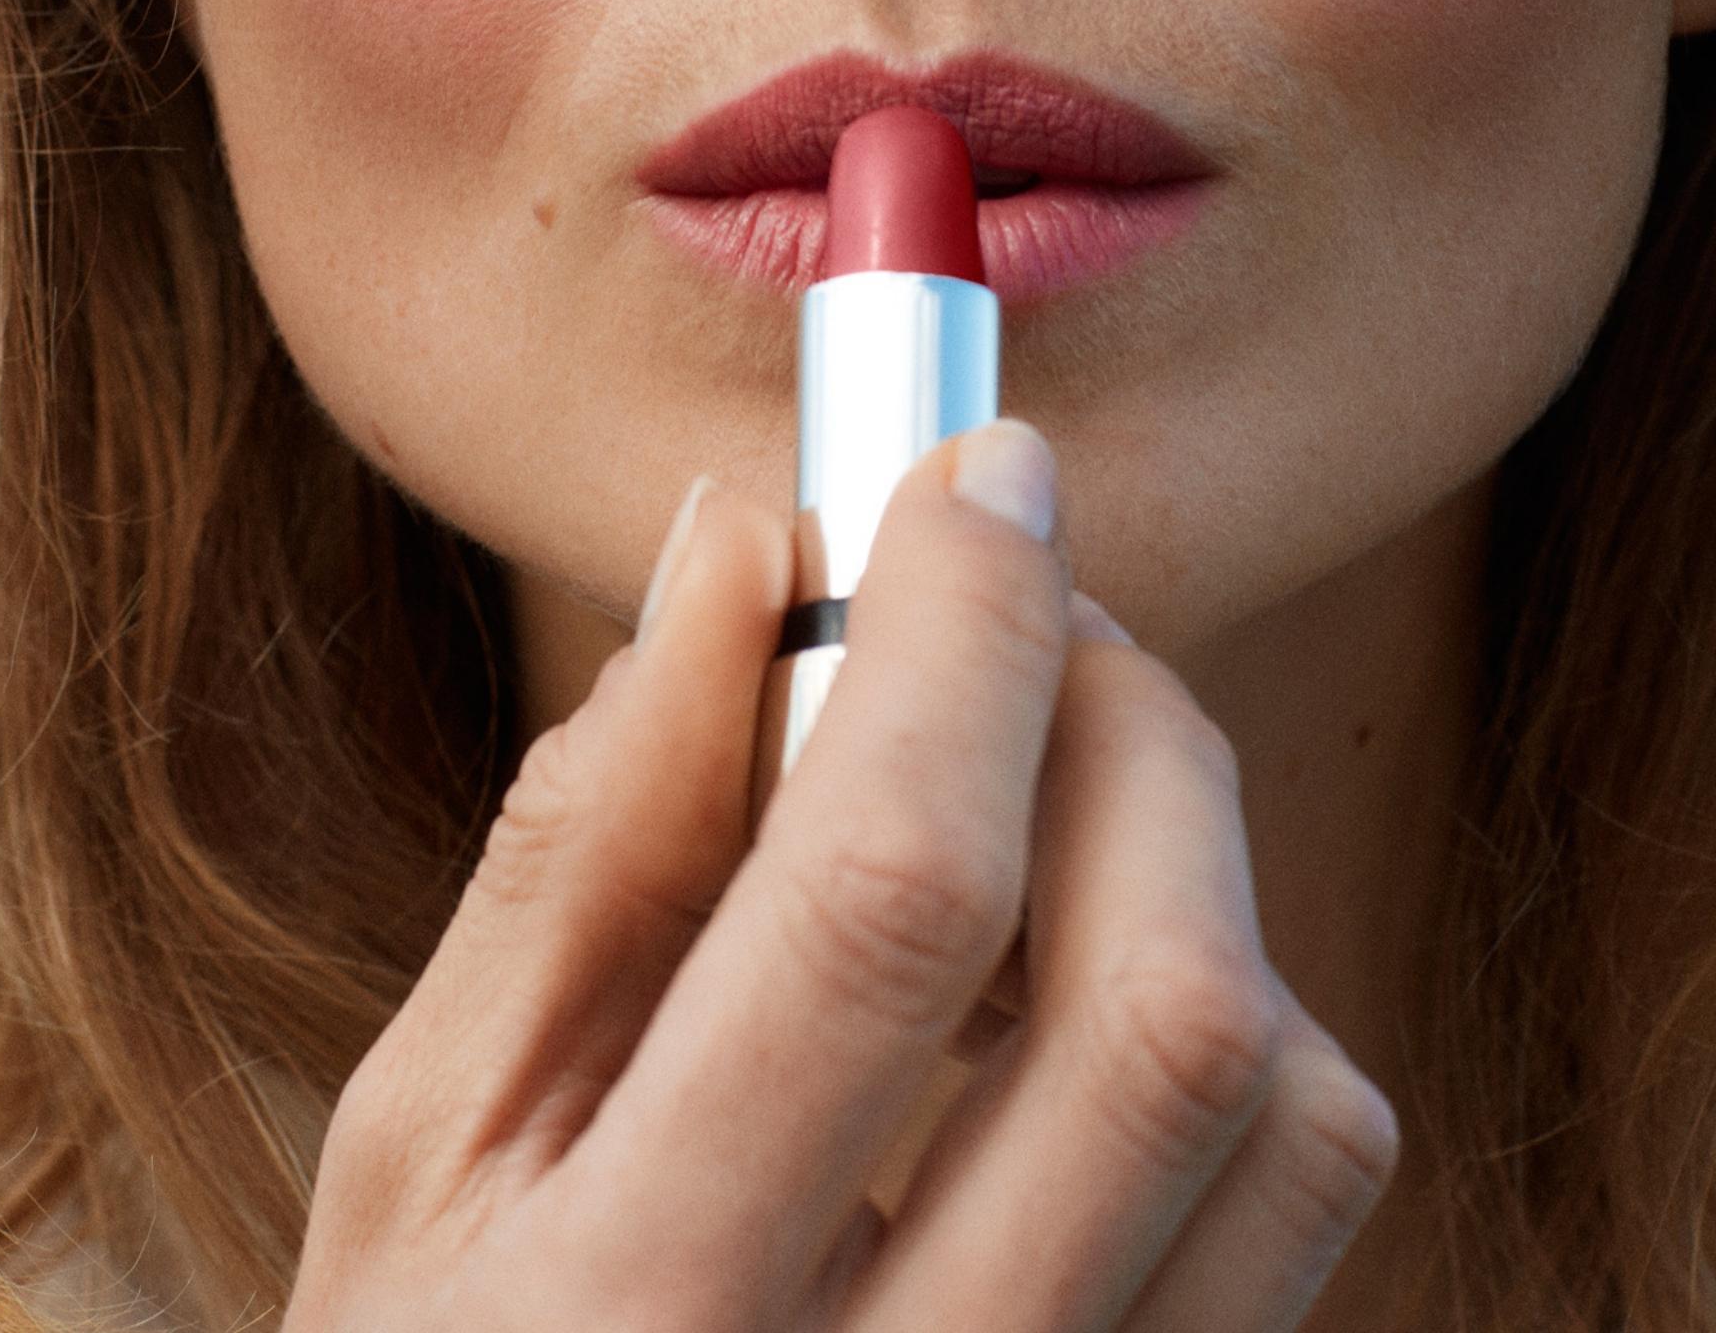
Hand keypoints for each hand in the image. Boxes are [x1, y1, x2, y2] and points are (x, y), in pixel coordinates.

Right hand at [288, 421, 1398, 1329]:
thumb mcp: (419, 1156)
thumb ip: (587, 848)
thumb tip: (744, 548)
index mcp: (638, 1328)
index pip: (893, 902)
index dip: (963, 634)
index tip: (974, 467)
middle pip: (1167, 1008)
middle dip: (1128, 721)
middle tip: (1027, 612)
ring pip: (1290, 1121)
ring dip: (1199, 868)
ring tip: (1048, 792)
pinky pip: (1297, 1229)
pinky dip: (1229, 1038)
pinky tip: (1069, 997)